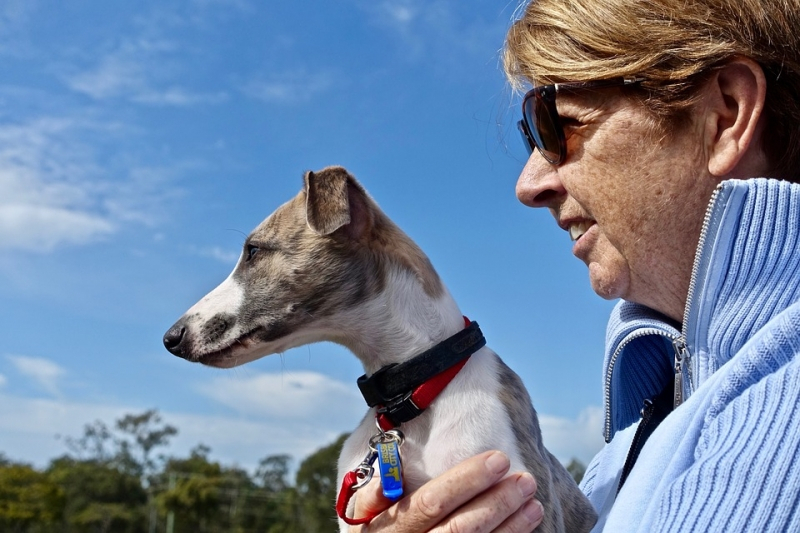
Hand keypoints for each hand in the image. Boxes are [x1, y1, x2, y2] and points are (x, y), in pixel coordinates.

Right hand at [349, 450, 542, 531]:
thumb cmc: (371, 532)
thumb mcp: (360, 517)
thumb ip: (369, 498)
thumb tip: (386, 479)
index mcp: (389, 529)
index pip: (432, 502)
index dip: (466, 481)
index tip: (498, 459)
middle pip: (461, 528)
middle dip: (497, 503)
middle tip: (525, 480)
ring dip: (509, 526)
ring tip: (533, 503)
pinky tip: (524, 528)